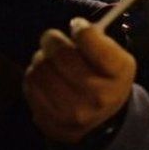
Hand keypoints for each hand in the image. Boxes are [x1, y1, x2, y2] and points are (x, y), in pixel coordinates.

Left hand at [23, 18, 135, 143]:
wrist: (102, 123)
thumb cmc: (107, 81)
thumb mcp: (117, 59)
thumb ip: (99, 40)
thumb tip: (75, 27)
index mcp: (118, 74)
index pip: (91, 40)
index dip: (81, 29)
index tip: (78, 26)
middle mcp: (97, 96)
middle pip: (61, 54)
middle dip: (53, 40)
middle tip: (53, 39)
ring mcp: (72, 112)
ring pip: (40, 68)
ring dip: (41, 58)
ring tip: (49, 60)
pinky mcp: (49, 121)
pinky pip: (30, 84)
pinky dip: (35, 75)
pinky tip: (46, 77)